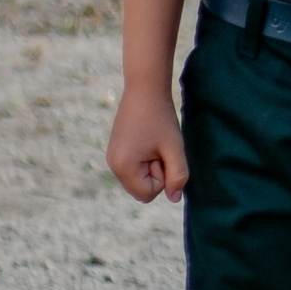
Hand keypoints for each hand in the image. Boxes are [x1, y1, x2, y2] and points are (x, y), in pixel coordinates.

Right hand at [105, 87, 188, 203]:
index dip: (163, 178)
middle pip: (142, 189)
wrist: (144, 90)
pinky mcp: (117, 151)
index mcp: (123, 167)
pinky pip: (136, 167)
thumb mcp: (174, 148)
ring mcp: (112, 158)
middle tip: (159, 146)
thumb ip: (178, 175)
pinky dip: (147, 157)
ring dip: (153, 164)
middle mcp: (112, 166)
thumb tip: (175, 199)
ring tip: (154, 142)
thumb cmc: (161, 118)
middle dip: (157, 172)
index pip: (148, 194)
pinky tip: (148, 139)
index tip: (163, 153)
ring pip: (140, 178)